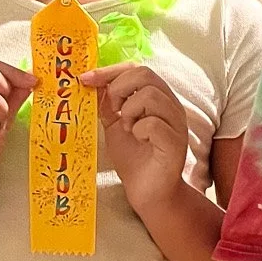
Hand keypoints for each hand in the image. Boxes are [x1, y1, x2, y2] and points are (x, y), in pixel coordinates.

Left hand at [82, 65, 189, 215]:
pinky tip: (139, 140)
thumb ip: (107, 103)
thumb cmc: (134, 158)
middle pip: (145, 74)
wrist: (147, 191)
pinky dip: (139, 129)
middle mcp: (171, 106)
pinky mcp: (175, 143)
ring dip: (130, 111)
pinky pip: (154, 123)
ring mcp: (176, 123)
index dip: (109, 71)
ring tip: (128, 128)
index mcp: (158, 98)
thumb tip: (91, 81)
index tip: (84, 80)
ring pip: (151, 96)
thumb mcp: (115, 124)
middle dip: (119, 88)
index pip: (136, 69)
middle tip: (114, 110)